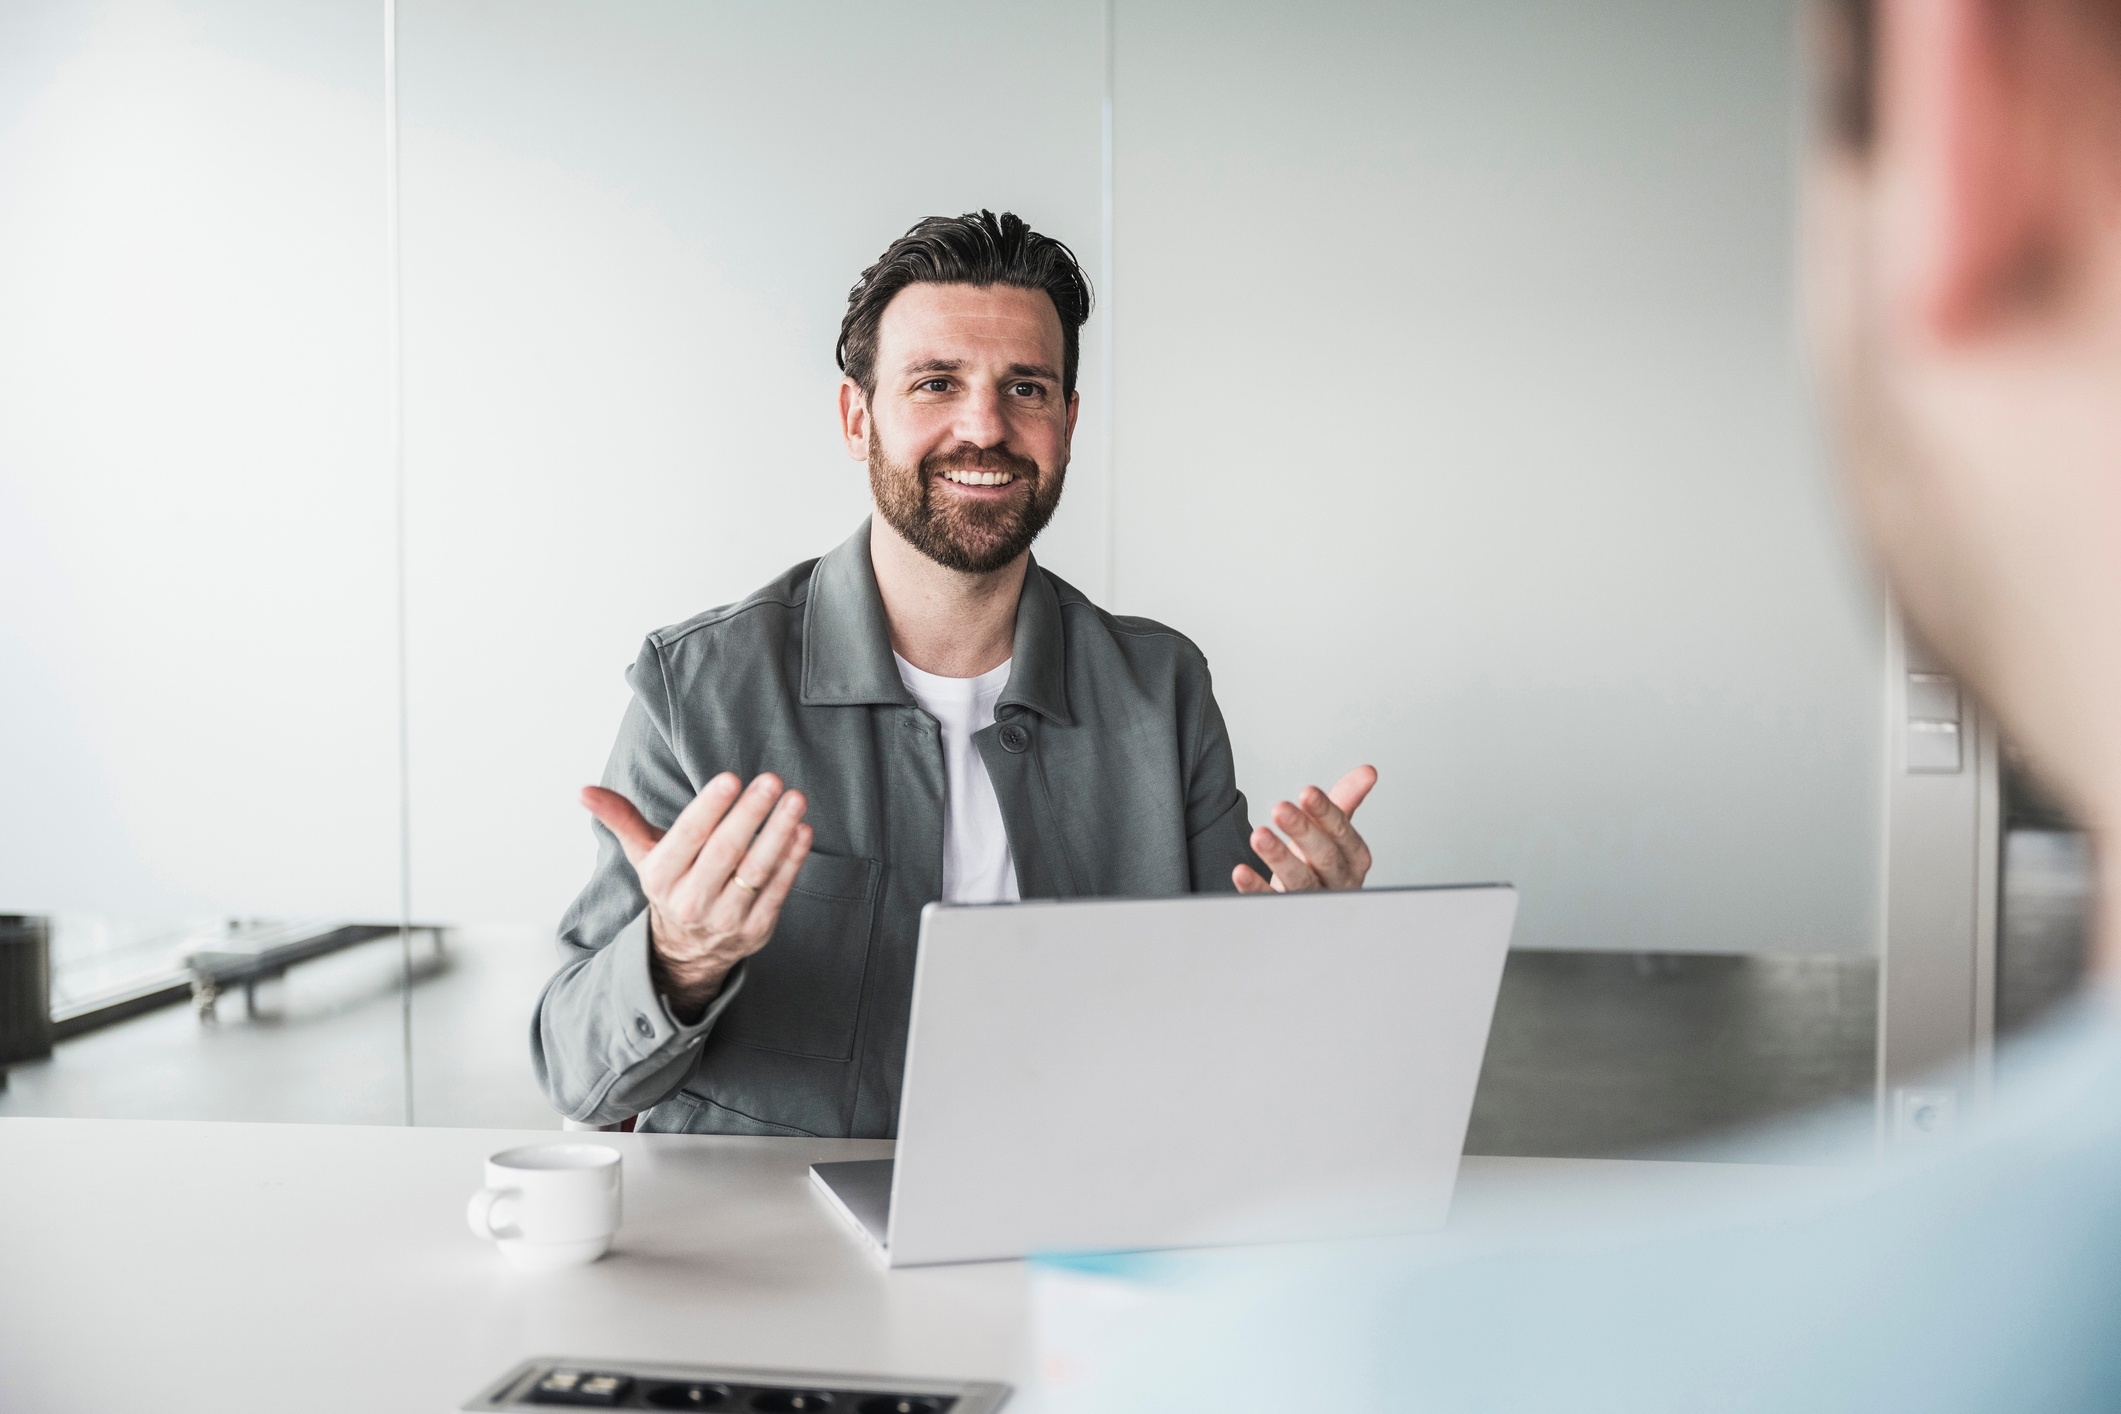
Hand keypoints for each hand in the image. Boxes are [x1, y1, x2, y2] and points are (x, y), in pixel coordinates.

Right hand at [581, 773, 812, 1020]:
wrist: (687, 951)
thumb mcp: (644, 855)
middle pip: (725, 852)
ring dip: (778, 833)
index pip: (687, 838)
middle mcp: (691, 901)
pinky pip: (778, 891)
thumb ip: (621, 819)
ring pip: (755, 871)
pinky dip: (793, 861)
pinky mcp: (756, 929)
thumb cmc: (672, 885)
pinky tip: (802, 831)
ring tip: (795, 800)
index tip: (730, 779)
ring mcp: (726, 919)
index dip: (709, 809)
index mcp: (662, 877)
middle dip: (749, 814)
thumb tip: (583, 791)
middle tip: (771, 780)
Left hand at [1233, 765, 1375, 893]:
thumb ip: (1346, 801)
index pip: (1342, 832)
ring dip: (1279, 857)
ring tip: (1259, 836)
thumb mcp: (1333, 833)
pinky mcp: (1287, 914)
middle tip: (1280, 809)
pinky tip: (1241, 872)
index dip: (1325, 812)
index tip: (1307, 792)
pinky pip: (1271, 903)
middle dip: (1302, 832)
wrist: (1310, 904)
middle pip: (1324, 856)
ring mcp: (1314, 901)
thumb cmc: (1321, 864)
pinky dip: (1256, 888)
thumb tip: (1368, 771)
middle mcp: (1338, 881)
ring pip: (1300, 881)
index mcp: (1353, 858)